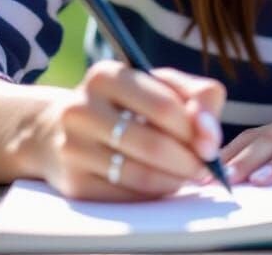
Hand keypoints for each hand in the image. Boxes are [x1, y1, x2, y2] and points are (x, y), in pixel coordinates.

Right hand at [28, 61, 226, 200]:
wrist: (60, 129)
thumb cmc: (126, 103)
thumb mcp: (161, 85)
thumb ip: (197, 97)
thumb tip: (209, 134)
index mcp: (106, 75)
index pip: (164, 106)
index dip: (196, 129)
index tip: (211, 143)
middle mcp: (81, 109)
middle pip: (153, 145)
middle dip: (189, 160)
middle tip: (205, 167)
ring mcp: (73, 148)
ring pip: (141, 175)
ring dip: (175, 180)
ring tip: (188, 176)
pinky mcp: (73, 183)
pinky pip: (126, 196)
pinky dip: (154, 194)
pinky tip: (163, 184)